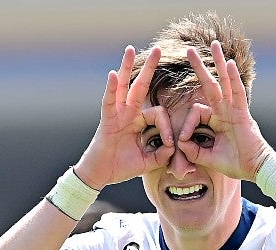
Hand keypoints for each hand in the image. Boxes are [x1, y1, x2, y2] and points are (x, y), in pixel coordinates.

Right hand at [74, 46, 174, 189]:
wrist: (101, 175)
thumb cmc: (122, 167)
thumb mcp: (148, 162)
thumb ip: (162, 154)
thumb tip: (174, 148)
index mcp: (139, 121)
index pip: (158, 114)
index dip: (166, 128)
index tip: (169, 144)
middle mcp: (128, 113)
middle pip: (140, 86)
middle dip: (149, 68)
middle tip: (158, 49)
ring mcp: (116, 114)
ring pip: (123, 86)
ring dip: (126, 67)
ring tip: (130, 49)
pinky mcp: (106, 120)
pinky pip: (108, 101)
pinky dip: (110, 88)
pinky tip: (112, 74)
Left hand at [179, 40, 271, 181]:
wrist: (256, 170)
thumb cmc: (236, 164)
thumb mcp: (208, 158)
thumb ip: (193, 151)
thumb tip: (179, 143)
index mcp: (217, 120)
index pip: (197, 112)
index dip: (187, 125)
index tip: (183, 141)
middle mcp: (226, 111)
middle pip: (211, 84)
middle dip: (200, 67)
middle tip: (189, 50)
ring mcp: (235, 110)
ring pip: (225, 81)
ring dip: (218, 62)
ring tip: (214, 44)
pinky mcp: (243, 114)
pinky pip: (237, 93)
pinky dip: (234, 78)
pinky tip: (229, 63)